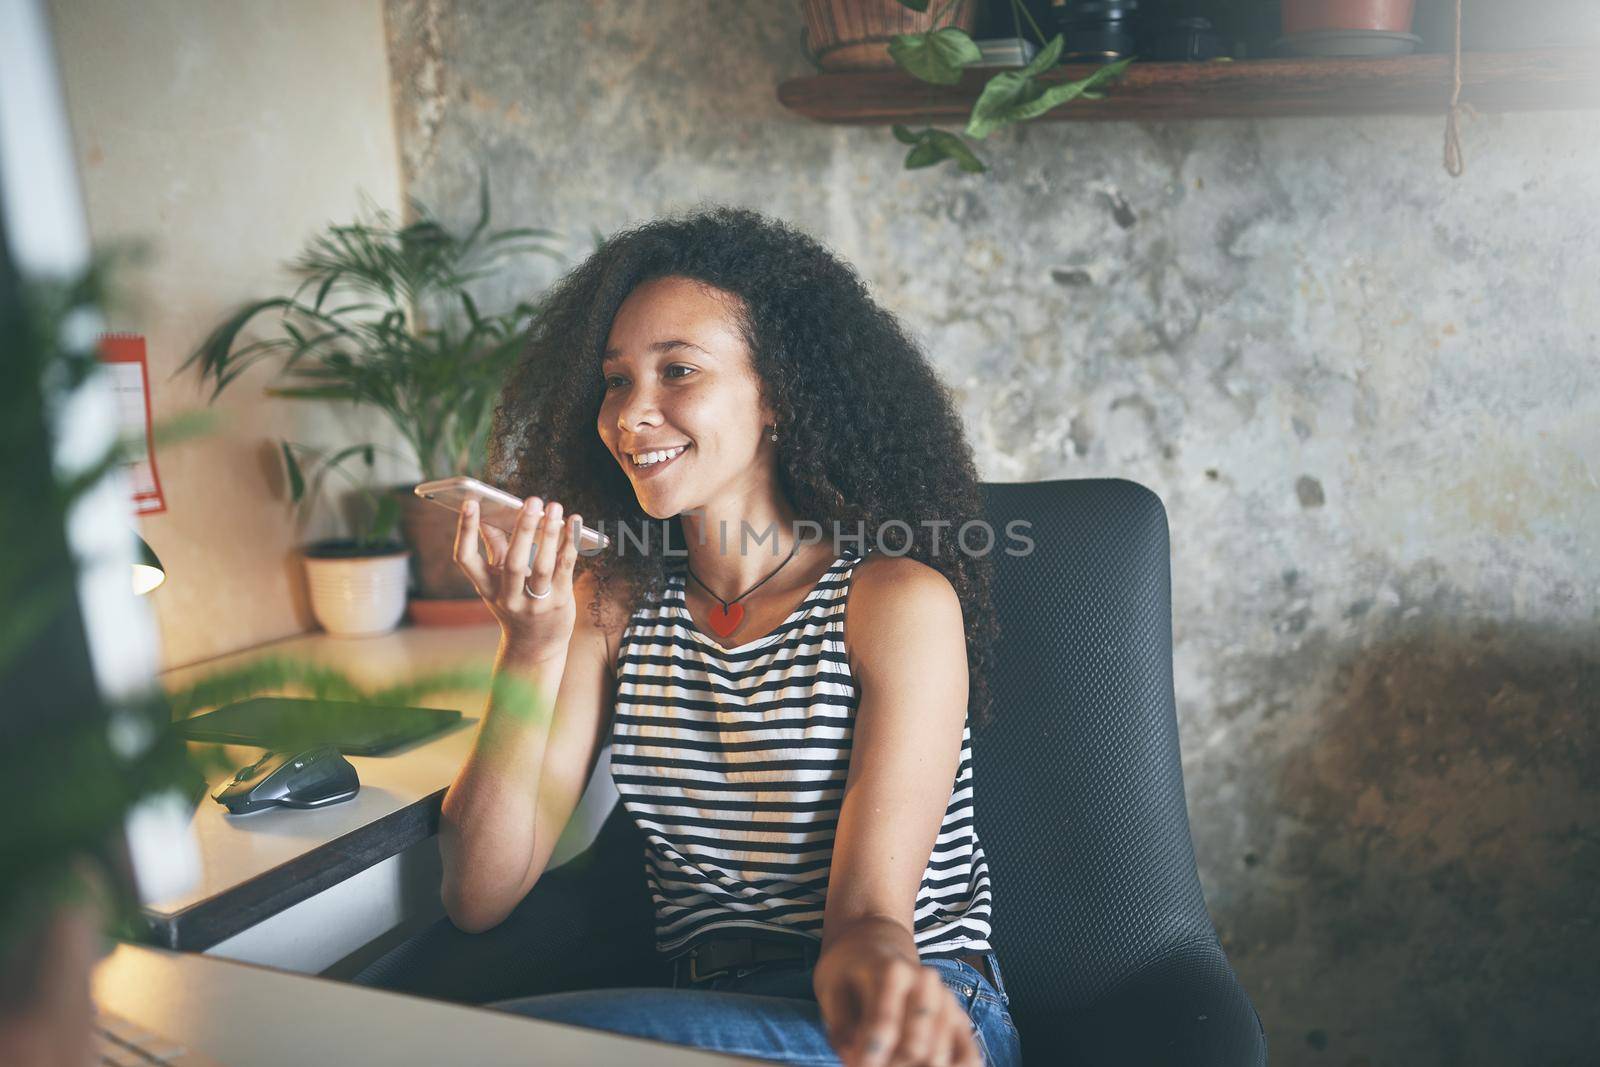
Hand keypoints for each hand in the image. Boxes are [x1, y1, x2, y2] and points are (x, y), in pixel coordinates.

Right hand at [452, 494, 581, 662]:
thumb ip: (496, 547)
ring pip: (542, 566)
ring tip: (554, 508)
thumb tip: (490, 511)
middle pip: (511, 562)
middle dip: (522, 530)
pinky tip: (575, 523)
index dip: (465, 530)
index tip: (470, 502)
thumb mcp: (498, 582)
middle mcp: (507, 597)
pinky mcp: (559, 603)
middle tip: (531, 501)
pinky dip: (570, 544)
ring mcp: (534, 603)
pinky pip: (565, 569)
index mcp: (485, 588)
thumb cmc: (516, 603)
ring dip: (550, 534)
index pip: (465, 558)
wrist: (536, 647)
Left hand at [813, 939, 982, 1066]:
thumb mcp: (831, 990)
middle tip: (867, 1063)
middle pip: (914, 1047)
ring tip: (889, 1059)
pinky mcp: (960, 1018)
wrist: (878, 947)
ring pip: (938, 1058)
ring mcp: (948, 1000)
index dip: (868, 1056)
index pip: (884, 1024)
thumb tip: (857, 1063)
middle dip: (889, 1066)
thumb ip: (842, 1028)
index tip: (853, 1066)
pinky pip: (969, 1057)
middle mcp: (926, 983)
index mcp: (891, 971)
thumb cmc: (850, 971)